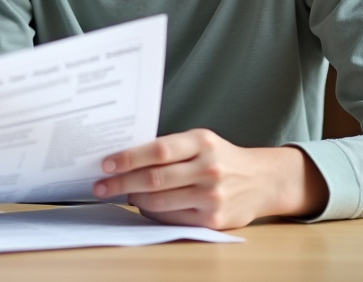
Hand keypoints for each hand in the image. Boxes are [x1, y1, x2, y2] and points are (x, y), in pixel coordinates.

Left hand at [93, 128, 327, 229]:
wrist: (262, 180)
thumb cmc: (221, 158)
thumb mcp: (201, 142)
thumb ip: (169, 148)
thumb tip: (125, 159)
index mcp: (202, 142)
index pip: (157, 151)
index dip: (128, 158)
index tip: (107, 164)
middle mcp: (208, 168)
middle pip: (154, 179)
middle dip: (121, 183)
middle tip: (100, 185)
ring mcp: (212, 196)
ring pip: (160, 201)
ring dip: (134, 199)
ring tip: (122, 194)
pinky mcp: (213, 220)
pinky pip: (172, 218)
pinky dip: (152, 212)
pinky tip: (144, 206)